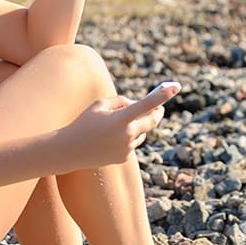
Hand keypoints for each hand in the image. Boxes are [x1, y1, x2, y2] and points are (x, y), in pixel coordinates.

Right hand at [57, 83, 179, 169]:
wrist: (70, 151)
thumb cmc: (84, 123)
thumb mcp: (100, 105)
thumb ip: (121, 101)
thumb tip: (137, 105)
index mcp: (121, 119)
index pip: (146, 104)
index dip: (162, 95)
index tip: (175, 86)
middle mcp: (127, 135)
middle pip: (151, 121)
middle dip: (157, 112)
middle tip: (160, 107)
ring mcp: (127, 148)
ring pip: (141, 132)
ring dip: (137, 126)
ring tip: (118, 125)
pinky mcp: (124, 158)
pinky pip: (132, 143)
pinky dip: (127, 137)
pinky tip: (110, 139)